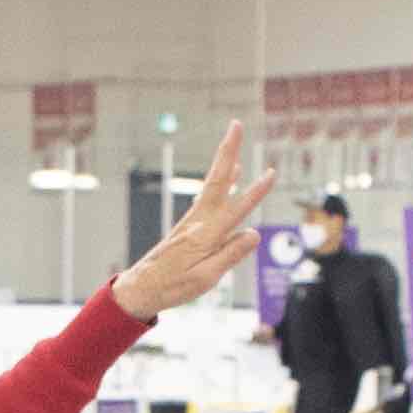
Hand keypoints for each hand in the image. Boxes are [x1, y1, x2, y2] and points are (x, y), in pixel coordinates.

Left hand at [113, 121, 279, 320]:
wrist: (141, 288)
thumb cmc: (172, 287)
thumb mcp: (205, 279)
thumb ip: (230, 255)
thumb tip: (254, 233)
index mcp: (205, 235)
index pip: (236, 209)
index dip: (255, 192)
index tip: (271, 174)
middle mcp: (198, 221)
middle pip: (218, 180)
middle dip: (228, 151)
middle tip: (236, 125)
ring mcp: (192, 220)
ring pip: (212, 184)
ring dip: (224, 161)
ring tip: (233, 141)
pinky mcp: (189, 225)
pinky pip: (208, 196)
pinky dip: (220, 181)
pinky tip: (228, 174)